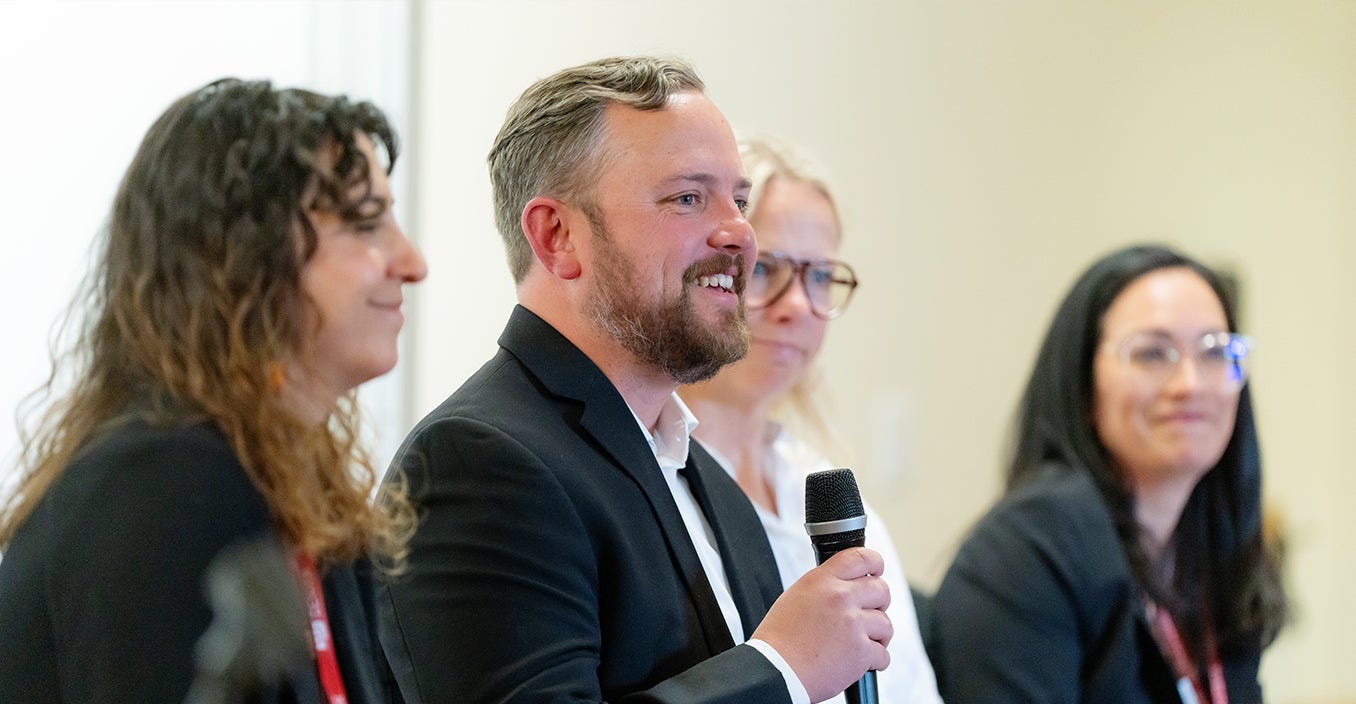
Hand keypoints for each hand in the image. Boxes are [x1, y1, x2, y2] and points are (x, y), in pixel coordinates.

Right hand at [751, 547, 891, 702]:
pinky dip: (875, 660)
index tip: (877, 571)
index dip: (875, 563)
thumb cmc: (780, 639)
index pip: (861, 558)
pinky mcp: (861, 651)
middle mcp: (840, 597)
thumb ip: (825, 586)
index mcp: (822, 581)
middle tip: (868, 616)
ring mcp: (853, 624)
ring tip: (861, 644)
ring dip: (877, 636)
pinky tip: (859, 662)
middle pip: (881, 590)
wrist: (776, 670)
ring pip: (885, 624)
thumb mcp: (796, 596)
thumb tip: (848, 586)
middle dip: (879, 604)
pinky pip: (883, 654)